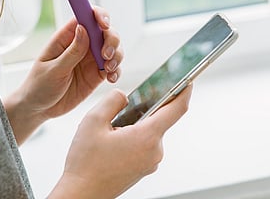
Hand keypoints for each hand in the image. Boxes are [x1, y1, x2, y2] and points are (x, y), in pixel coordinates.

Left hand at [4, 7, 122, 142]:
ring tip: (108, 68)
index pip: (85, 17)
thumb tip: (83, 28)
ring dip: (117, 55)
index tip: (103, 25)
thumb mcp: (53, 69)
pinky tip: (111, 78)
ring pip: (113, 48)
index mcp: (66, 38)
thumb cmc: (39, 86)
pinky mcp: (97, 75)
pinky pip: (114, 68)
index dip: (98, 15)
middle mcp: (81, 45)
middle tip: (105, 54)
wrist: (39, 108)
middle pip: (104, 31)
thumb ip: (71, 52)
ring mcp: (90, 59)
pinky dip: (117, 71)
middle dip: (111, 39)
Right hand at [49, 85, 191, 198]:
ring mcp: (150, 162)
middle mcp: (154, 151)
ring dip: (136, 123)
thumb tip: (124, 96)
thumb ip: (113, 100)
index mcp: (147, 137)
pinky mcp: (143, 168)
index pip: (176, 110)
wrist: (81, 194)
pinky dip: (134, 136)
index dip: (184, 92)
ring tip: (112, 126)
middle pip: (159, 120)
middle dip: (146, 107)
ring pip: (149, 132)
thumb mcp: (93, 121)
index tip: (188, 80)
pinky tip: (114, 139)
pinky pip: (144, 145)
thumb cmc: (85, 162)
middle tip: (128, 101)